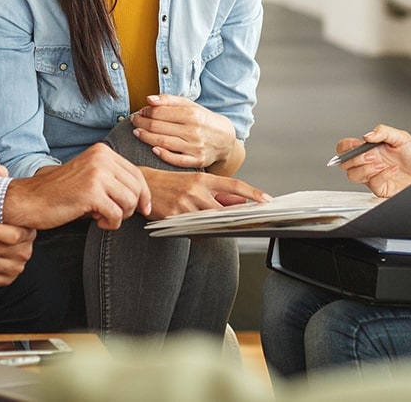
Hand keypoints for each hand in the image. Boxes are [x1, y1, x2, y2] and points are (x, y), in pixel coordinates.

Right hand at [3, 143, 151, 229]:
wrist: (30, 200)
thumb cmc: (60, 192)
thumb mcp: (90, 176)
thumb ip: (113, 178)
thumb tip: (143, 195)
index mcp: (102, 152)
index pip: (136, 173)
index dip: (144, 194)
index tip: (144, 208)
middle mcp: (101, 158)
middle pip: (137, 188)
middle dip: (131, 207)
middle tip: (114, 214)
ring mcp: (97, 174)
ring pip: (130, 202)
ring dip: (119, 216)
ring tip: (101, 216)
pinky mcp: (91, 193)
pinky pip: (116, 215)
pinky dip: (110, 223)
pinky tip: (96, 220)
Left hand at [132, 95, 243, 172]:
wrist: (224, 139)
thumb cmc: (203, 120)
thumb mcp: (190, 105)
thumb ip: (169, 100)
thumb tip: (149, 99)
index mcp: (192, 114)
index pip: (160, 112)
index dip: (146, 111)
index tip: (140, 112)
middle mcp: (194, 131)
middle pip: (159, 127)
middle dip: (142, 123)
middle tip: (134, 121)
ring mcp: (195, 147)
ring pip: (164, 143)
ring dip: (146, 137)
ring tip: (137, 132)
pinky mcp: (196, 161)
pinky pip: (175, 159)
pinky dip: (163, 154)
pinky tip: (152, 149)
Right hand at [139, 166, 271, 219]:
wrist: (143, 184)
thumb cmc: (172, 183)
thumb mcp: (196, 182)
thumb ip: (219, 193)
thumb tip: (241, 202)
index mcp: (203, 179)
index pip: (234, 185)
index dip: (252, 192)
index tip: (267, 200)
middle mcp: (196, 190)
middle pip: (224, 209)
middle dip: (235, 218)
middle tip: (247, 223)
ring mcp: (185, 204)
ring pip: (210, 222)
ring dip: (216, 227)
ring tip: (218, 227)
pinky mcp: (174, 217)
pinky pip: (193, 231)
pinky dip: (199, 233)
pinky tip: (196, 230)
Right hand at [338, 125, 410, 197]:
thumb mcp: (402, 137)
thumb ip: (384, 131)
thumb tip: (367, 135)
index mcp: (371, 149)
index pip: (346, 148)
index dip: (345, 147)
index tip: (356, 145)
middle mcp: (369, 163)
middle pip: (345, 163)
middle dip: (355, 159)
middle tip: (371, 155)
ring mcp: (373, 176)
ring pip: (353, 175)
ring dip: (366, 168)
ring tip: (381, 163)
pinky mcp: (380, 188)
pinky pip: (372, 184)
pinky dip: (381, 175)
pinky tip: (392, 170)